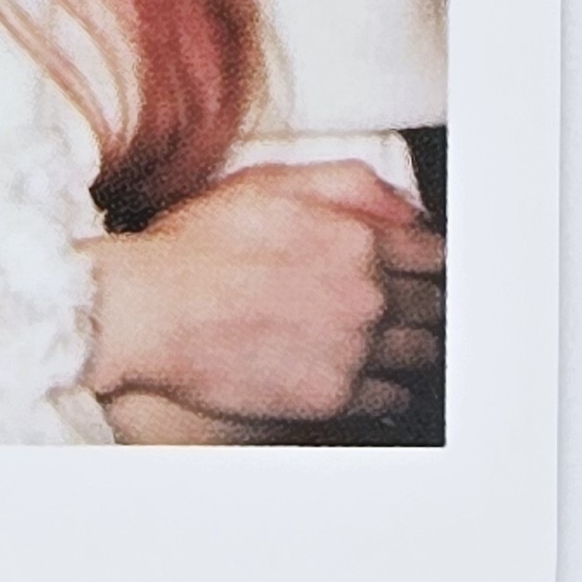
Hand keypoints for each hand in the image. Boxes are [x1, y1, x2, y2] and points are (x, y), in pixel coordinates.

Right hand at [89, 159, 443, 428]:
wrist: (151, 311)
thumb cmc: (196, 248)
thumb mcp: (269, 184)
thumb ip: (348, 185)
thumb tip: (403, 207)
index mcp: (357, 241)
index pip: (430, 254)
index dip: (426, 259)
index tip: (420, 266)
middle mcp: (367, 297)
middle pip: (430, 305)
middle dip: (422, 302)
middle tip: (408, 305)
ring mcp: (353, 350)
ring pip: (418, 352)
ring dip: (412, 344)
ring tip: (391, 342)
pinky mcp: (333, 397)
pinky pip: (389, 397)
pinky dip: (389, 388)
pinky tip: (372, 379)